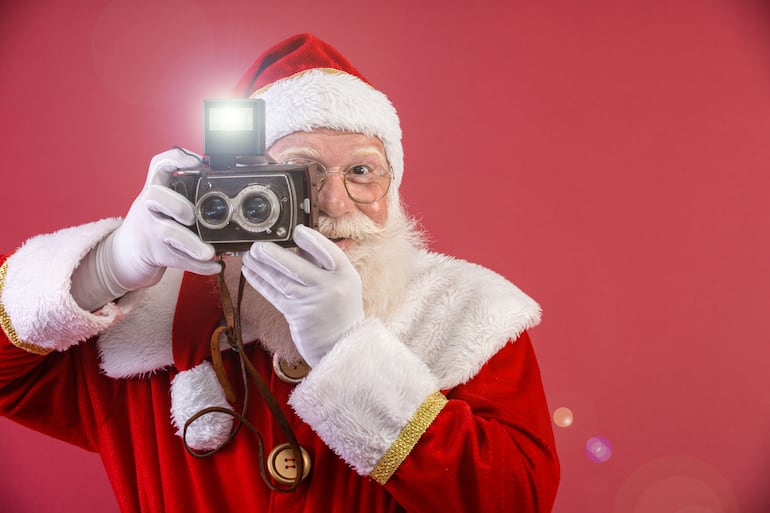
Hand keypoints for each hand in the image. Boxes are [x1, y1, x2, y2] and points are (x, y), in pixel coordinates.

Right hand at [104, 148, 220, 290]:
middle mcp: (149, 209)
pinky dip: (199, 266)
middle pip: (156, 197)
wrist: (124, 254)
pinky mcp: (157, 255)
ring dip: (191, 243)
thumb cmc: (150, 222)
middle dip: (177, 205)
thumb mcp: (157, 202)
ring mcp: (151, 233)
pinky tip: (214, 266)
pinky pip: (180, 261)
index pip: (157, 166)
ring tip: (209, 252)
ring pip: (170, 234)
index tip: (196, 162)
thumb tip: (217, 180)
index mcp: (153, 191)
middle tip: (192, 216)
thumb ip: (179, 190)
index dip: (174, 160)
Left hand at [241, 225, 364, 366]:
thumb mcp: (341, 281)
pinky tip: (249, 272)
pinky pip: (274, 295)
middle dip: (274, 255)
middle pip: (299, 268)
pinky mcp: (296, 315)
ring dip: (262, 267)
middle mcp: (330, 288)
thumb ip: (321, 262)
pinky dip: (260, 282)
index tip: (296, 230)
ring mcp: (312, 303)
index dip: (312, 240)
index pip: (329, 253)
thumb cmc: (340, 306)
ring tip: (248, 255)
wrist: (342, 342)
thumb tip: (297, 239)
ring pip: (282, 281)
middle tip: (257, 245)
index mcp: (346, 275)